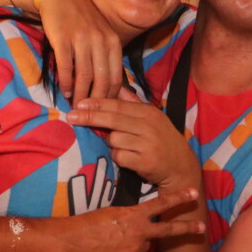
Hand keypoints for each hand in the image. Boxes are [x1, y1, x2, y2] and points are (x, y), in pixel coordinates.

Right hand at [39, 0, 122, 104]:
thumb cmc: (83, 19)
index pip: (116, 77)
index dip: (110, 97)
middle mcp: (100, 40)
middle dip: (96, 100)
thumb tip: (113, 88)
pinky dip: (65, 82)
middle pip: (101, 79)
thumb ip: (107, 57)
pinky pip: (66, 67)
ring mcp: (82, 39)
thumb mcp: (102, 34)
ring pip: (84, 76)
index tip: (104, 110)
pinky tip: (65, 91)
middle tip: (89, 114)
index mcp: (113, 41)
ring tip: (76, 107)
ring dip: (80, 95)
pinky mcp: (63, 39)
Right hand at [67, 188, 204, 251]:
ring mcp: (136, 250)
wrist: (74, 243)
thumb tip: (142, 223)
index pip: (162, 203)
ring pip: (149, 247)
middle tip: (202, 227)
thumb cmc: (89, 223)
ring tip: (121, 241)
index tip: (194, 192)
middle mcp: (139, 232)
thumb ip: (132, 218)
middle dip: (187, 228)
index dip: (179, 198)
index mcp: (135, 215)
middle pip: (169, 230)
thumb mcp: (113, 212)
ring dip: (142, 244)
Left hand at [68, 91, 200, 190]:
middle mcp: (149, 126)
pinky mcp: (145, 162)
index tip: (79, 103)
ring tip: (120, 146)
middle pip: (113, 119)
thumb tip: (116, 85)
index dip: (98, 104)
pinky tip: (126, 158)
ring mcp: (148, 144)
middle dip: (90, 117)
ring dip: (110, 143)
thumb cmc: (162, 140)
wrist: (181, 167)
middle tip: (71, 116)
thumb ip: (133, 103)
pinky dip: (117, 157)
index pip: (119, 105)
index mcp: (149, 112)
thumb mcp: (152, 118)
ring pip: (114, 140)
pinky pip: (119, 157)